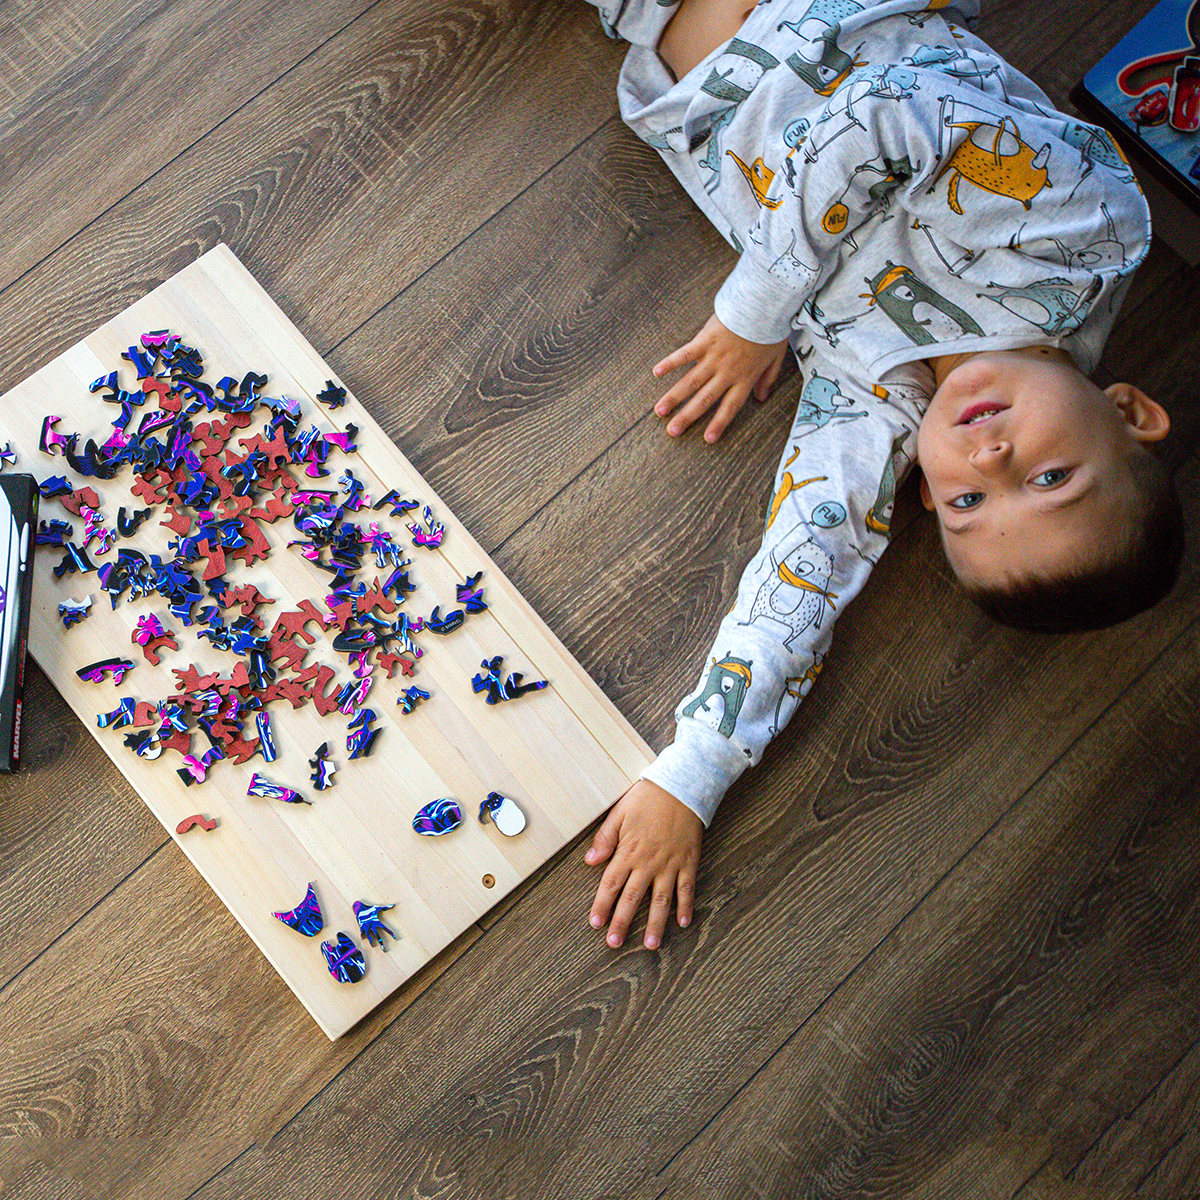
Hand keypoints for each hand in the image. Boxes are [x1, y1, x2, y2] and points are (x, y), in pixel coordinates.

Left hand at [585, 779, 703, 949]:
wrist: (681, 786)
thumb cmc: (648, 797)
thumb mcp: (620, 812)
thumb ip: (605, 838)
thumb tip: (590, 861)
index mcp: (628, 851)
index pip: (611, 884)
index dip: (602, 905)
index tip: (596, 923)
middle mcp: (648, 862)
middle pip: (633, 898)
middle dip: (622, 922)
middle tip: (614, 943)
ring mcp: (670, 864)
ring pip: (661, 900)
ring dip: (655, 924)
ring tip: (650, 945)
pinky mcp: (688, 862)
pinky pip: (687, 889)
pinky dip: (686, 906)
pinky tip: (683, 923)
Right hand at [653, 314, 787, 442]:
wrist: (763, 305)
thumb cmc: (771, 328)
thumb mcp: (776, 357)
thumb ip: (767, 378)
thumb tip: (762, 397)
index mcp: (745, 377)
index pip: (730, 406)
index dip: (719, 423)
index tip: (707, 439)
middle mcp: (727, 372)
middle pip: (705, 400)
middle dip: (687, 417)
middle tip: (672, 431)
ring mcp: (714, 357)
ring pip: (691, 382)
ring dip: (674, 397)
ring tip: (659, 410)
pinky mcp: (704, 341)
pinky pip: (685, 354)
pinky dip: (671, 363)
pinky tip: (657, 372)